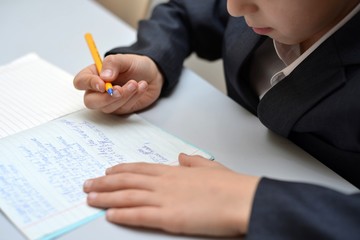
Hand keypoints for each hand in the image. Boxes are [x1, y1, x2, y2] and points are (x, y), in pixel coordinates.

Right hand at [73, 54, 163, 113]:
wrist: (153, 74)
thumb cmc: (135, 66)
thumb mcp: (124, 59)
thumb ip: (112, 64)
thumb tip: (104, 77)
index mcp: (93, 75)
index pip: (81, 82)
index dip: (89, 84)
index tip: (102, 84)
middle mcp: (98, 90)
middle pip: (90, 102)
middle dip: (106, 98)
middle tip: (120, 90)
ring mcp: (109, 101)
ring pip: (109, 107)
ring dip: (124, 96)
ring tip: (136, 83)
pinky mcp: (121, 108)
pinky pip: (123, 108)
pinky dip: (134, 97)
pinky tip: (141, 87)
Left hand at [83, 154, 259, 236]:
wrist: (242, 198)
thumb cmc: (229, 185)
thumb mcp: (210, 166)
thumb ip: (193, 162)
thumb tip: (182, 157)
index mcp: (174, 171)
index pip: (140, 169)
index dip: (120, 170)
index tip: (107, 171)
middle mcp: (164, 182)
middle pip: (127, 181)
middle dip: (104, 183)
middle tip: (87, 184)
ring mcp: (165, 199)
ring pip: (128, 196)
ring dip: (106, 197)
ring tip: (90, 198)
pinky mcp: (169, 217)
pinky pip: (139, 215)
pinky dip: (122, 214)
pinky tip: (110, 214)